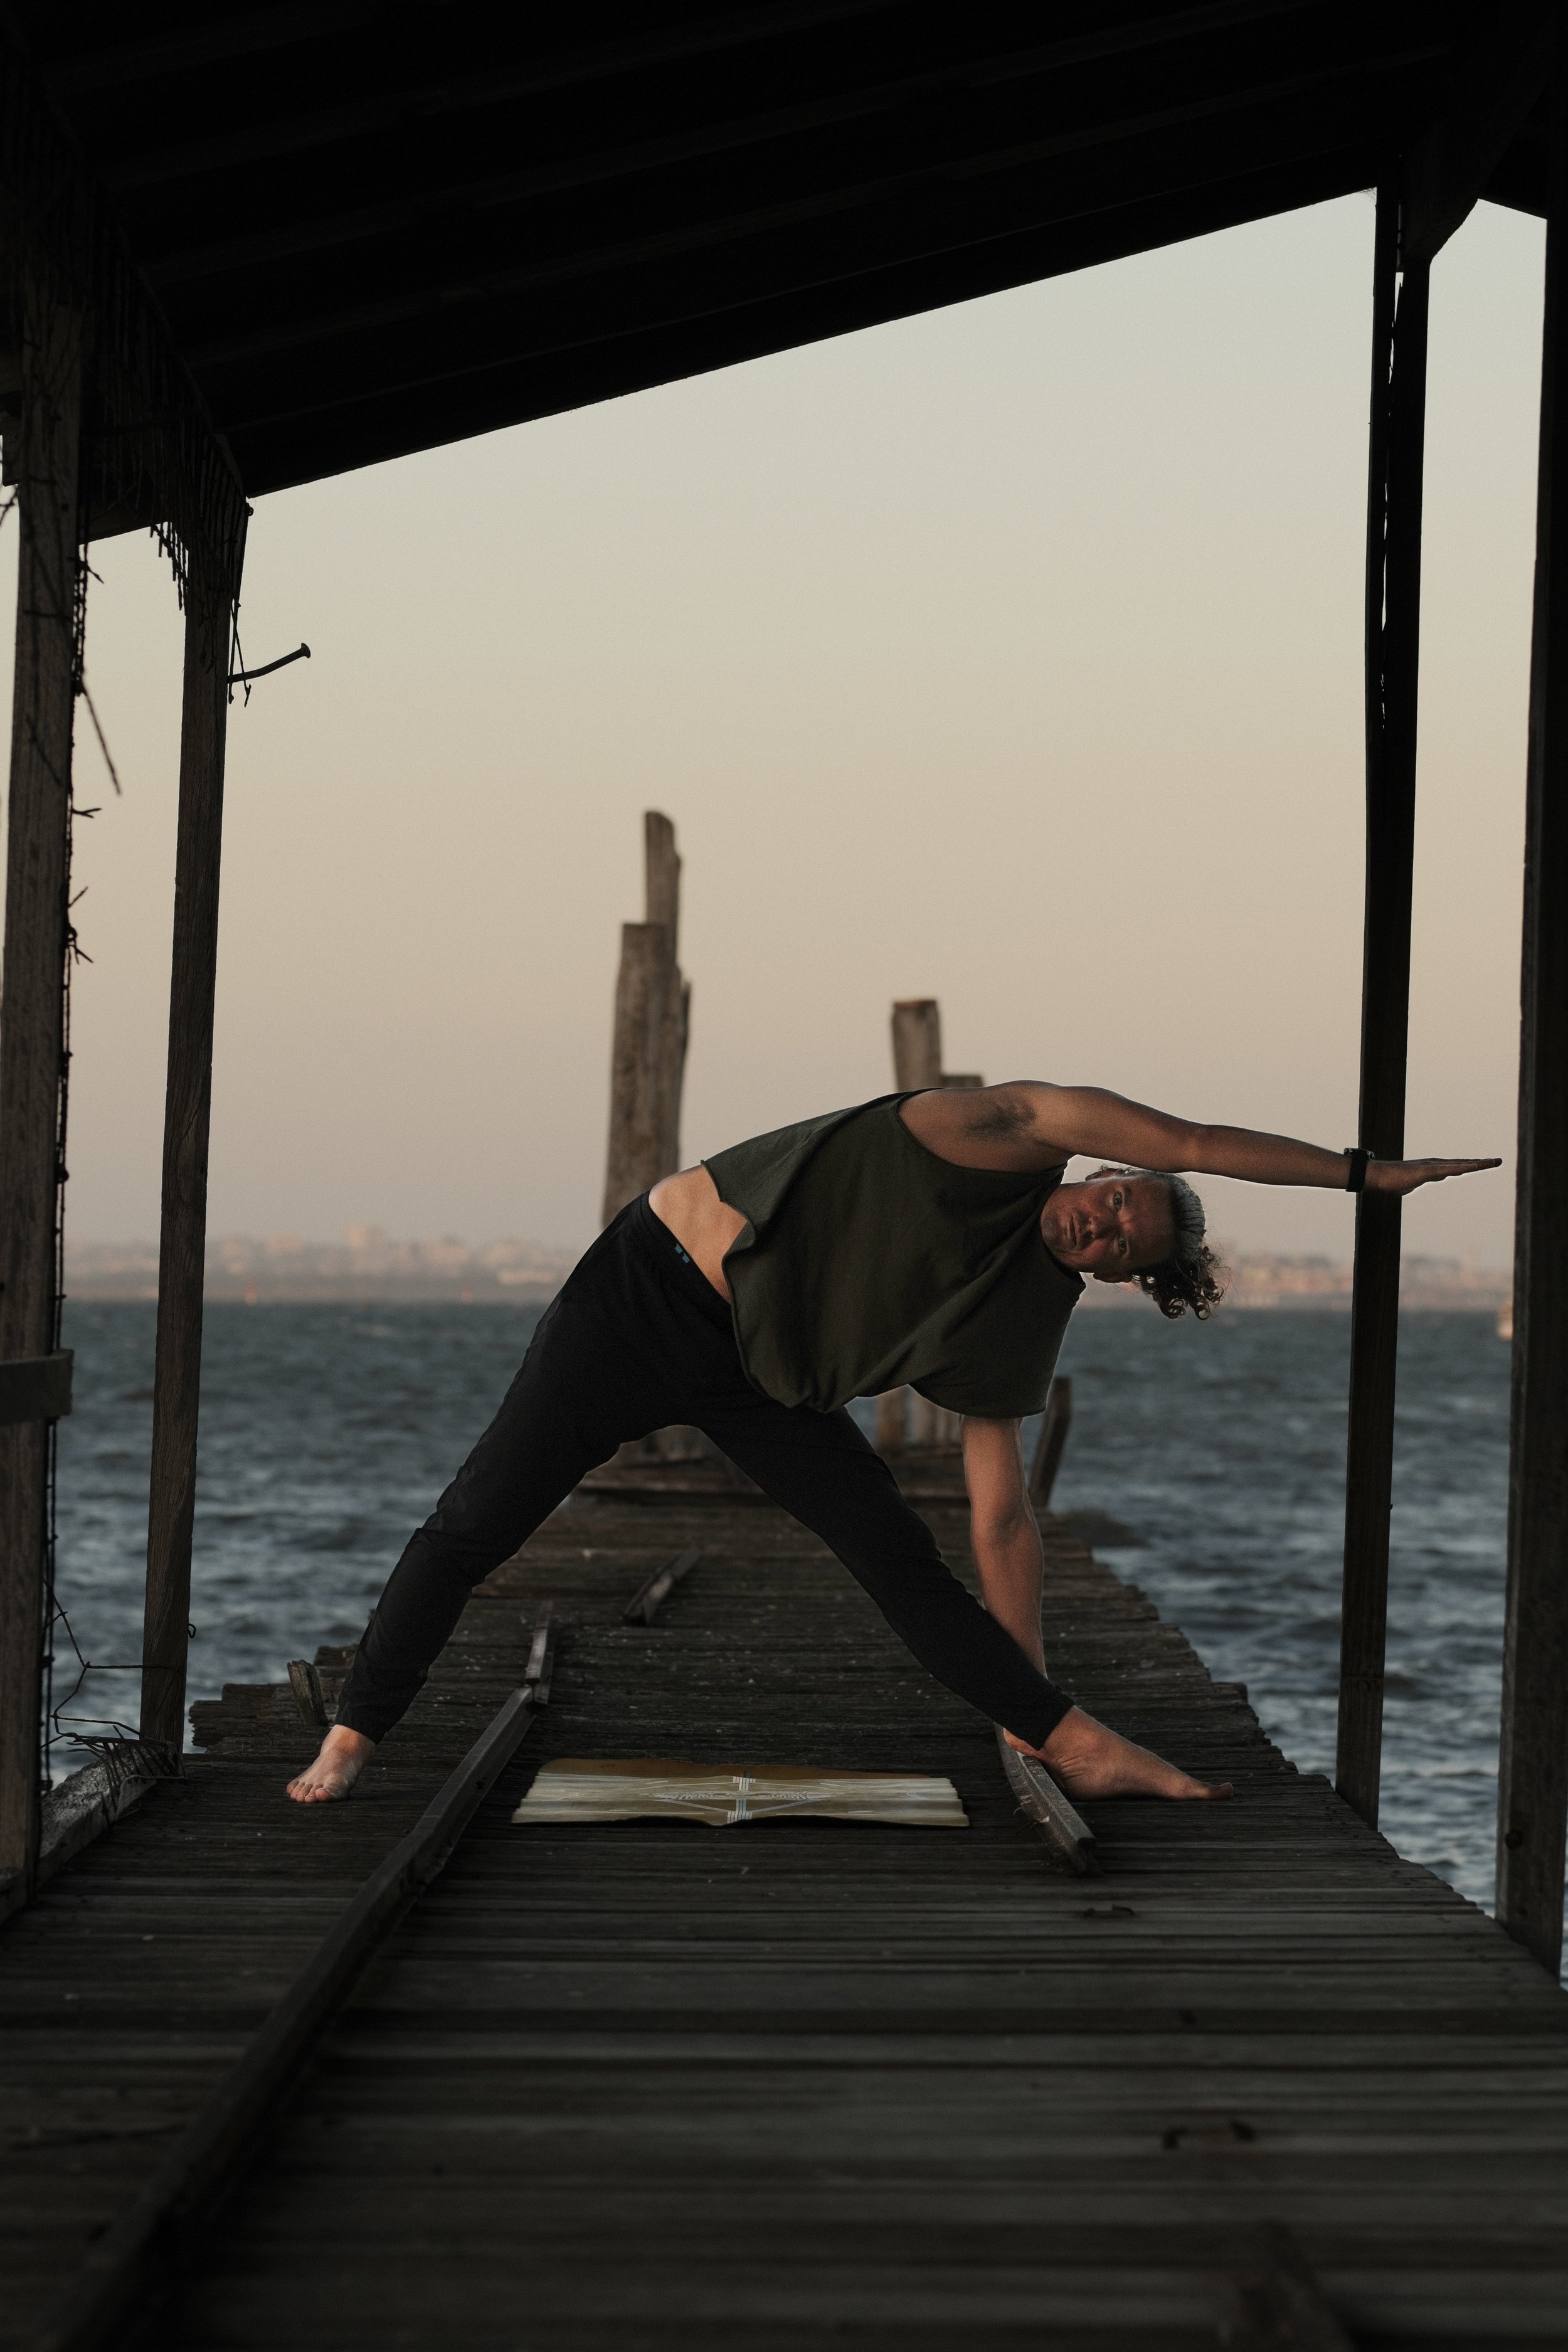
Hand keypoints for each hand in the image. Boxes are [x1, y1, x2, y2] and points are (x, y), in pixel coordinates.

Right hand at [1366, 1156, 1500, 1195]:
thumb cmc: (1388, 1182)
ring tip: (1493, 1161)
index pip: (1456, 1168)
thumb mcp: (1403, 1186)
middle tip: (1498, 1160)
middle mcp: (1435, 1165)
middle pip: (1463, 1164)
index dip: (1470, 1166)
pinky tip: (1476, 1166)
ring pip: (1460, 1165)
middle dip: (1481, 1163)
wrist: (1376, 1177)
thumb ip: (1408, 1185)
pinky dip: (1465, 1167)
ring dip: (1478, 1163)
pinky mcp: (1429, 1170)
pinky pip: (1450, 1169)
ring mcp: (1433, 1166)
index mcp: (1432, 1169)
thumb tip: (1404, 1187)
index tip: (1483, 1164)